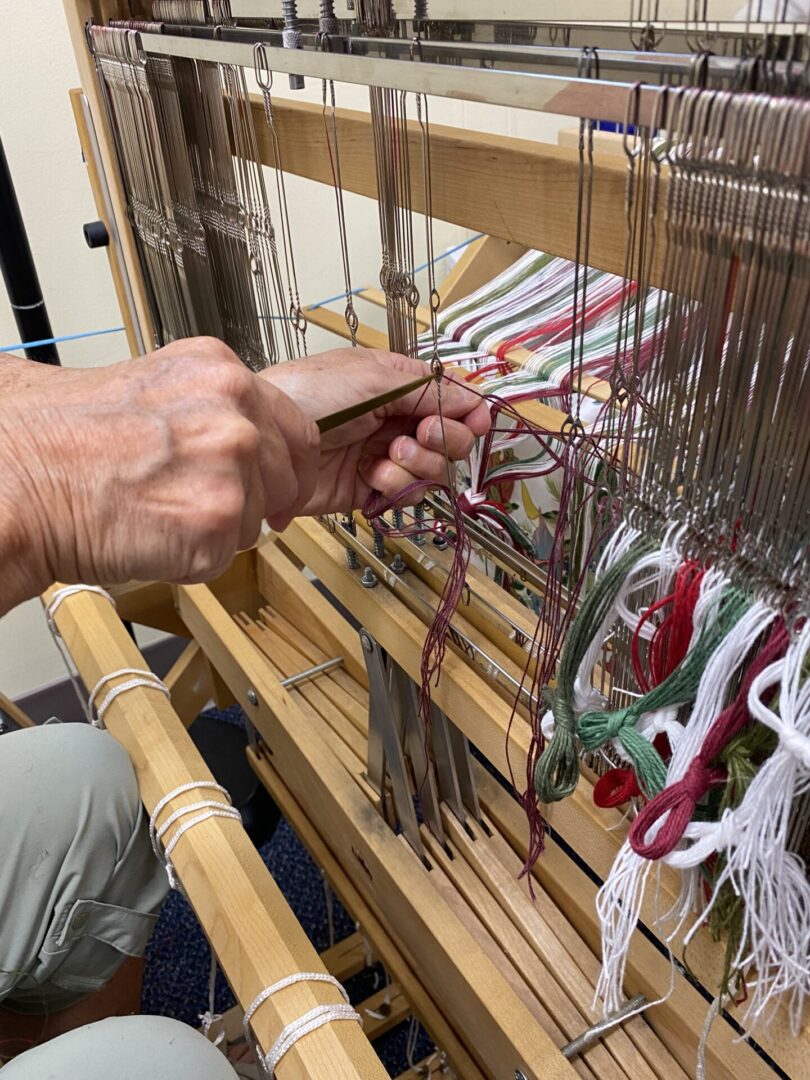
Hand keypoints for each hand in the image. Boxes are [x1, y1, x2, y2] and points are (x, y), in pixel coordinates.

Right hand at [0, 338, 318, 602]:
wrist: (19, 479)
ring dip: (216, 531)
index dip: (288, 467)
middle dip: (254, 502)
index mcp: (220, 371)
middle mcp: (235, 412)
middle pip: (285, 478)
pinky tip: (150, 535)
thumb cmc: (60, 438)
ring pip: (255, 521)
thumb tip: (241, 433)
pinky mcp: (215, 521)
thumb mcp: (149, 386)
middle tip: (204, 510)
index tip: (281, 486)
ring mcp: (230, 467)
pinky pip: (225, 557)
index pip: (295, 429)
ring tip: (158, 513)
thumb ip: (207, 407)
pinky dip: (190, 560)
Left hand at [261, 347, 489, 513]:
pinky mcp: (370, 488)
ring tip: (390, 454)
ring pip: (433, 469)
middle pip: (451, 437)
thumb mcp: (375, 379)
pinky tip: (373, 474)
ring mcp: (384, 455)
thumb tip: (472, 401)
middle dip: (445, 438)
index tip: (477, 420)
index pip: (451, 399)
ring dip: (419, 463)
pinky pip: (407, 493)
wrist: (269, 436)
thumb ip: (428, 392)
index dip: (469, 411)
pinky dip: (398, 484)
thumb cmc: (311, 392)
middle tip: (423, 434)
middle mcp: (395, 420)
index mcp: (398, 385)